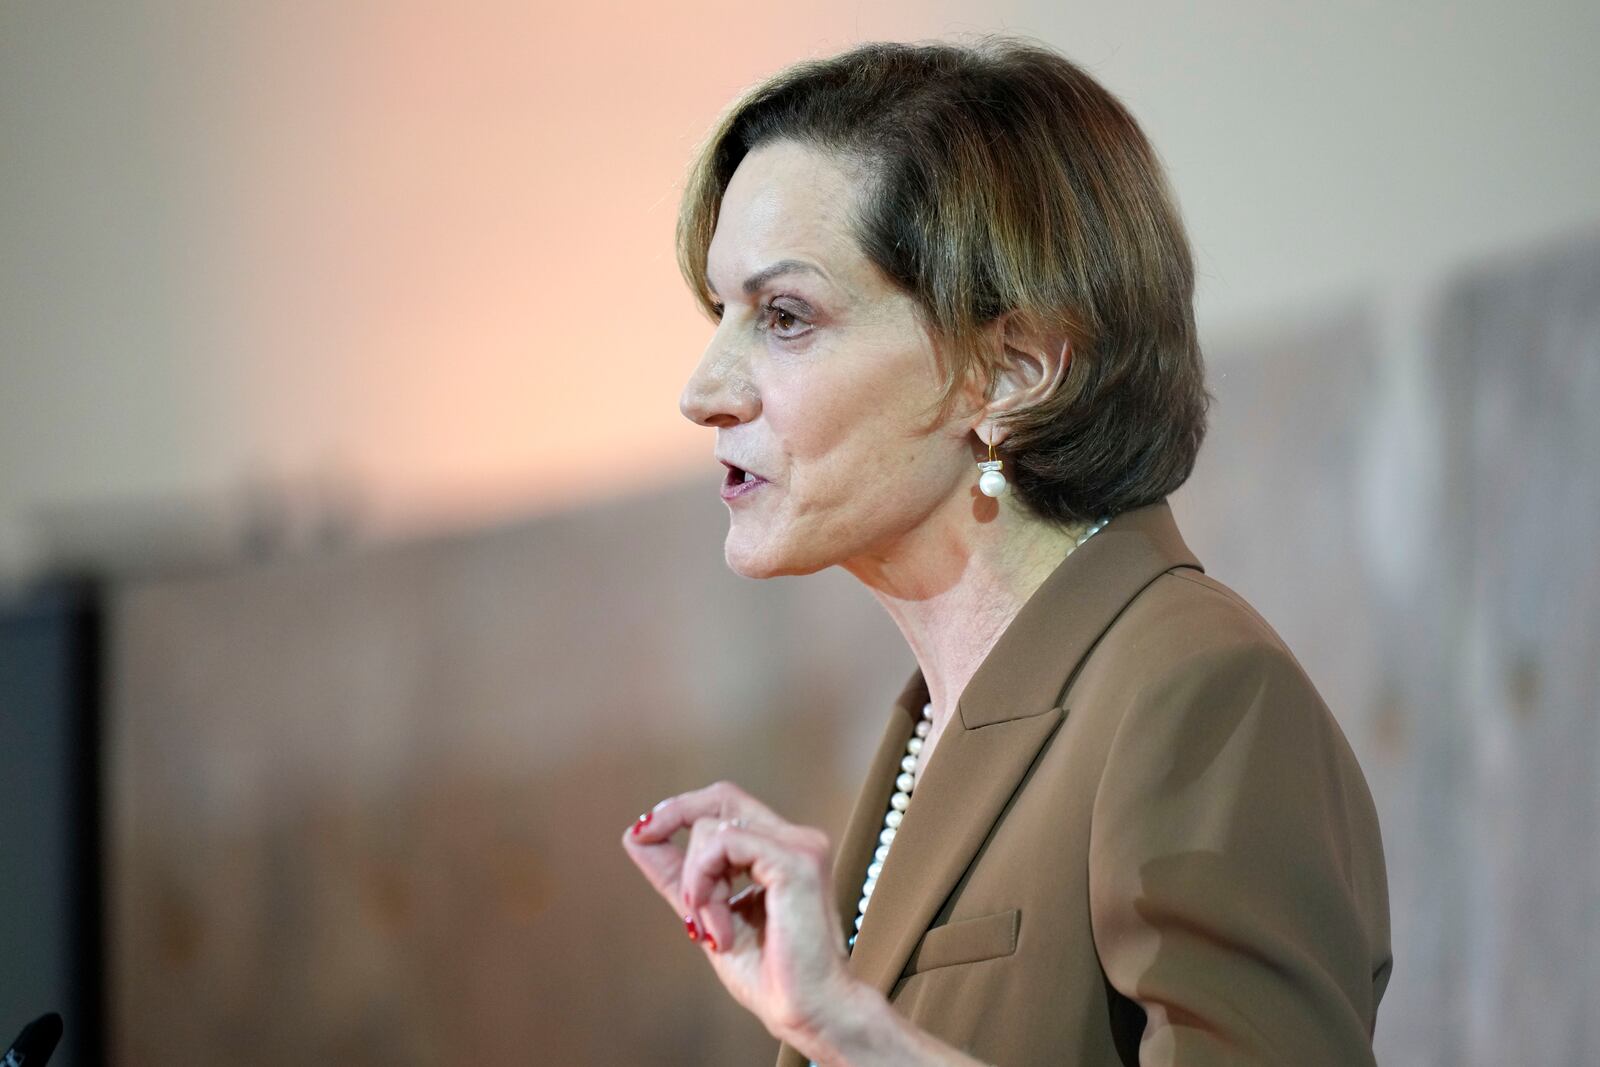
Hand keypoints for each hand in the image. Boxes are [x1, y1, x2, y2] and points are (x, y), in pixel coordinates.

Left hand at [621, 780, 858, 1046]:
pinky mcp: (795, 861)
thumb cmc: (770, 975)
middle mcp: (795, 840)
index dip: (681, 808)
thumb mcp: (707, 914)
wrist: (806, 1012)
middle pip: (722, 796)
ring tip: (711, 927)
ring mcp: (799, 847)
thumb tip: (636, 838)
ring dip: (696, 880)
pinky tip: (716, 923)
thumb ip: (678, 876)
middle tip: (645, 840)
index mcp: (781, 851)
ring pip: (715, 827)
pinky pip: (726, 842)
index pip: (726, 804)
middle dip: (676, 815)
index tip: (643, 834)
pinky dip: (705, 880)